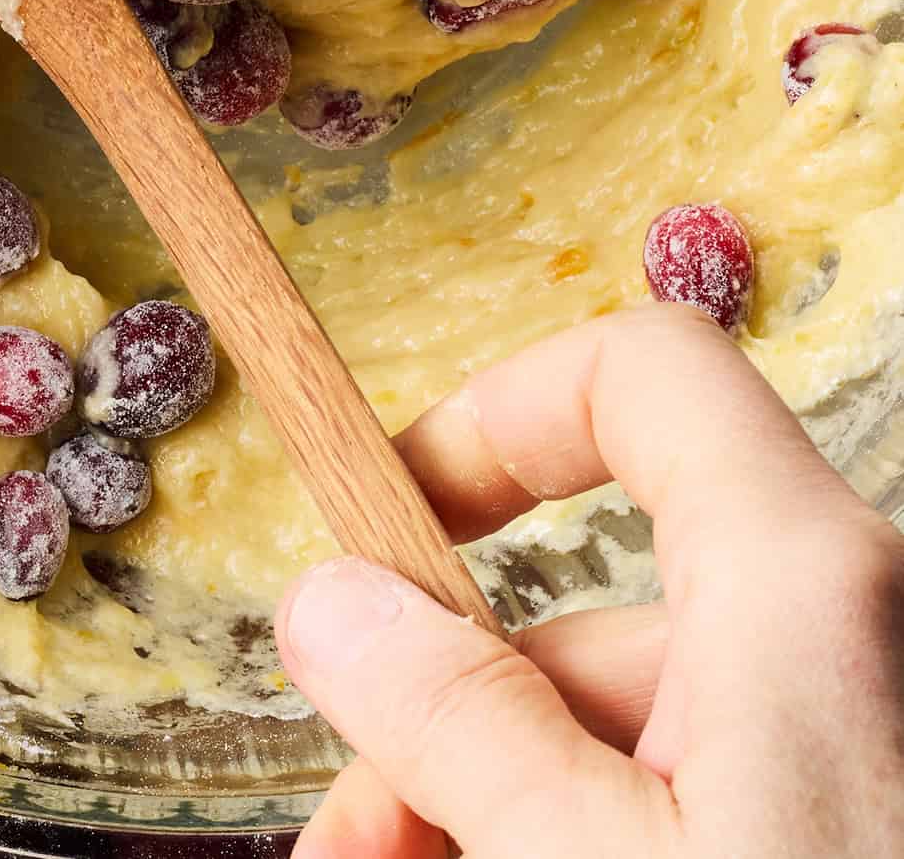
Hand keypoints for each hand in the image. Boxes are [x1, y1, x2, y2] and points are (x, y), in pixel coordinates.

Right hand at [276, 306, 903, 856]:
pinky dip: (593, 848)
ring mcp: (865, 744)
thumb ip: (454, 722)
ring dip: (498, 811)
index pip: (643, 375)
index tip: (394, 521)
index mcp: (801, 581)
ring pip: (645, 740)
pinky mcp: (866, 832)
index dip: (505, 415)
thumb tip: (334, 605)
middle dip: (449, 724)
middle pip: (604, 613)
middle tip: (347, 856)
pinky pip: (712, 809)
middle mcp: (850, 634)